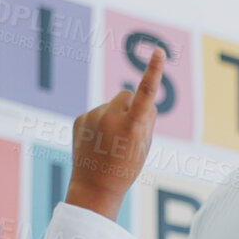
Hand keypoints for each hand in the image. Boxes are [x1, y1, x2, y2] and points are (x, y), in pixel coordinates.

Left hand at [64, 48, 163, 220]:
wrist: (94, 187)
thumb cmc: (126, 167)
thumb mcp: (145, 145)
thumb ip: (147, 120)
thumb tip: (144, 100)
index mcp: (132, 126)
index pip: (146, 92)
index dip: (154, 71)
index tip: (158, 51)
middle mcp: (111, 116)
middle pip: (127, 95)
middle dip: (131, 106)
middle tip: (131, 132)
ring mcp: (93, 116)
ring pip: (112, 104)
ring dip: (115, 115)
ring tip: (111, 142)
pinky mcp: (80, 119)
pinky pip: (97, 112)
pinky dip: (100, 123)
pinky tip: (98, 142)